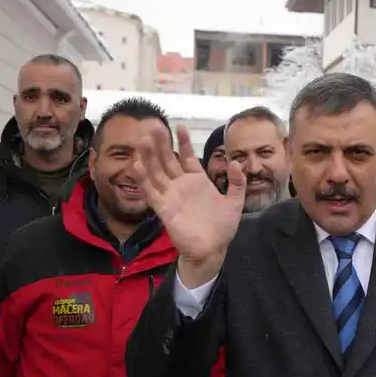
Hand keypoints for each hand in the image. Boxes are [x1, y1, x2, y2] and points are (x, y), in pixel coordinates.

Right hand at [134, 125, 245, 284]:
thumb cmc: (223, 227)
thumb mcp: (234, 201)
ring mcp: (171, 196)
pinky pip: (151, 192)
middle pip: (167, 160)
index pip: (186, 156)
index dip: (183, 142)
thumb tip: (236, 163)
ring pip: (156, 172)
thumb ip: (236, 182)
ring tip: (143, 141)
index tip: (180, 126)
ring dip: (148, 157)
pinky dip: (143, 179)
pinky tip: (138, 165)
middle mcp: (181, 185)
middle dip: (160, 144)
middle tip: (154, 127)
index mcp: (197, 181)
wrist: (213, 249)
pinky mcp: (164, 209)